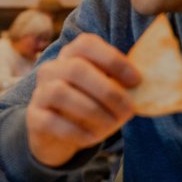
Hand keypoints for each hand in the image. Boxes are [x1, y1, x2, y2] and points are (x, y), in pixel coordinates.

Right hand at [25, 33, 139, 167]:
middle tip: (128, 110)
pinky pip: (53, 121)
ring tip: (111, 126)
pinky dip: (77, 131)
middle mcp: (51, 69)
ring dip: (94, 112)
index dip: (113, 60)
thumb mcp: (104, 90)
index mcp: (71, 55)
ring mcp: (39, 92)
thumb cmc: (88, 105)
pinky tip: (92, 138)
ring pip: (62, 93)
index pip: (87, 44)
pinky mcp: (33, 117)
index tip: (136, 80)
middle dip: (108, 91)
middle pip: (76, 69)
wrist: (55, 133)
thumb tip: (147, 87)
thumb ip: (119, 83)